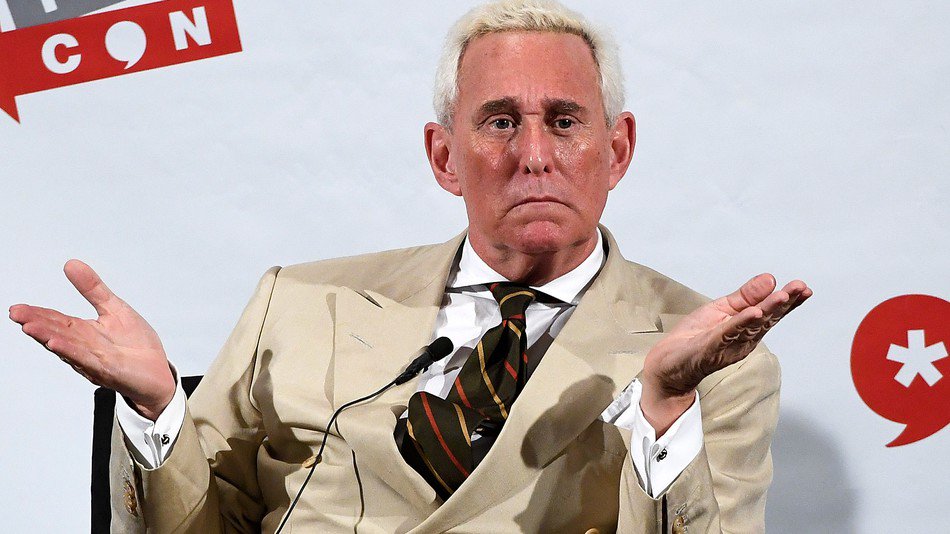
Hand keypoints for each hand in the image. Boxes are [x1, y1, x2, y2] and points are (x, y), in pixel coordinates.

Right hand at [9, 260, 173, 420]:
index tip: (17, 308)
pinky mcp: (109, 370)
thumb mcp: (115, 308)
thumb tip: (71, 264)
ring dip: (48, 337)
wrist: (158, 373)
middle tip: (17, 314)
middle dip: (36, 324)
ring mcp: (94, 360)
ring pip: (67, 346)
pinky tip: (57, 344)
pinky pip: (87, 359)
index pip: (56, 321)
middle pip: (56, 333)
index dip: (37, 314)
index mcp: (84, 332)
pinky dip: (72, 351)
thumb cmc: (136, 344)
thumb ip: (93, 289)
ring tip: (30, 327)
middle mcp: (84, 347)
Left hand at [640, 273, 811, 435]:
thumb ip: (746, 296)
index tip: (803, 288)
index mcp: (747, 327)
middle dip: (784, 304)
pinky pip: (727, 334)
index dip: (788, 301)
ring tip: (782, 297)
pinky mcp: (711, 348)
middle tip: (800, 289)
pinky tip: (753, 313)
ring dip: (767, 310)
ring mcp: (728, 344)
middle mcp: (743, 338)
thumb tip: (770, 278)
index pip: (771, 312)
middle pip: (766, 319)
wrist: (670, 362)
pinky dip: (741, 323)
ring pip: (751, 325)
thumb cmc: (696, 336)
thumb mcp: (722, 309)